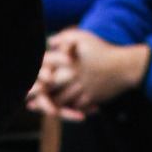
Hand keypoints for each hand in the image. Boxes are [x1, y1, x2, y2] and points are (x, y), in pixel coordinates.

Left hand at [32, 29, 149, 115]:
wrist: (124, 67)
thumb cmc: (103, 50)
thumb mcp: (84, 38)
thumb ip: (65, 38)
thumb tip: (49, 40)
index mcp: (70, 61)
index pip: (48, 71)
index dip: (36, 78)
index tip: (27, 83)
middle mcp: (74, 76)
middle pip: (52, 89)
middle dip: (39, 96)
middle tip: (28, 102)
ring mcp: (82, 89)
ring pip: (62, 101)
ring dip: (50, 106)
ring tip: (41, 110)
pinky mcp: (90, 99)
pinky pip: (75, 108)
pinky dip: (68, 111)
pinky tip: (61, 113)